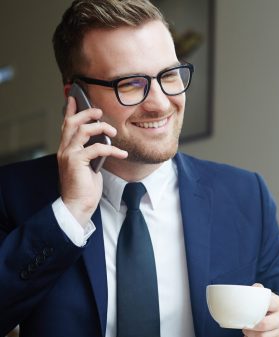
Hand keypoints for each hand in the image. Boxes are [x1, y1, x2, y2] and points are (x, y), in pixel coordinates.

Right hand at [57, 96, 127, 224]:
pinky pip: (96, 148)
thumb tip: (102, 142)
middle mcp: (64, 149)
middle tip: (100, 111)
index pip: (66, 125)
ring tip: (113, 132)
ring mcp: (68, 155)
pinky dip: (111, 149)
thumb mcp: (88, 166)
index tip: (75, 97)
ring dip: (100, 128)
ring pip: (82, 131)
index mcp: (66, 149)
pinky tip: (122, 153)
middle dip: (87, 113)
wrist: (77, 205)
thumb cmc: (84, 187)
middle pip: (72, 123)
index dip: (70, 110)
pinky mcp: (76, 162)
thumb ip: (90, 152)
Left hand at [243, 283, 278, 336]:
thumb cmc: (268, 308)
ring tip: (245, 330)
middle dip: (251, 325)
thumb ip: (258, 291)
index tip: (248, 309)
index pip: (268, 304)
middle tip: (244, 323)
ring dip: (249, 335)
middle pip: (264, 325)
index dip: (256, 308)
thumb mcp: (266, 297)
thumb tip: (252, 289)